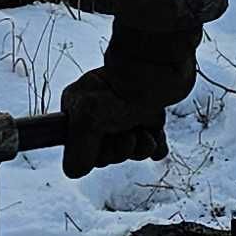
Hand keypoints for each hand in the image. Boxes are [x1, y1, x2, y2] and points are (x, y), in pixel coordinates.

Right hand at [59, 22, 200, 177]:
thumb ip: (78, 150)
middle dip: (120, 150)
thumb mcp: (89, 119)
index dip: (95, 154)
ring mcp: (125, 117)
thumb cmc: (121, 88)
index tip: (103, 141)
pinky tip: (156, 137)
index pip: (79, 152)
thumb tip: (75, 171)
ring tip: (143, 131)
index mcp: (77, 112)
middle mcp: (99, 116)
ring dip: (139, 148)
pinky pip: (151, 146)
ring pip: (130, 152)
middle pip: (107, 154)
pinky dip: (155, 145)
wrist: (160, 63)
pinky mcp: (149, 117)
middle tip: (127, 133)